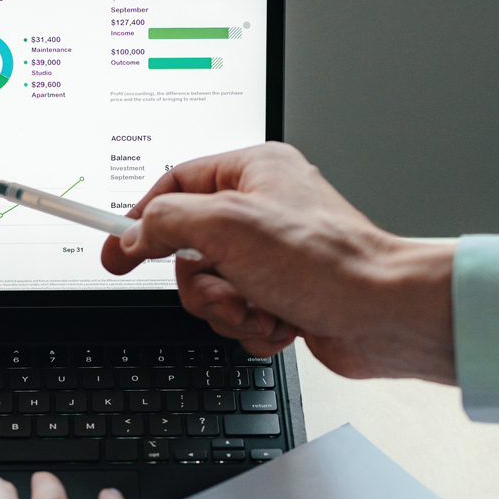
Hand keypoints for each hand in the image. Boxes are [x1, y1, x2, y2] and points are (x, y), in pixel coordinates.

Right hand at [101, 142, 457, 381]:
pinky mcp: (284, 294)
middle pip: (188, 249)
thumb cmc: (327, 261)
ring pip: (211, 289)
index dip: (141, 219)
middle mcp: (264, 210)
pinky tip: (283, 321)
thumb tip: (132, 235)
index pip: (174, 184)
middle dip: (204, 283)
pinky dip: (254, 326)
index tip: (116, 249)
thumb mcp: (226, 226)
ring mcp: (274, 257)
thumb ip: (165, 222)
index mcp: (254, 172)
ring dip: (229, 308)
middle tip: (228, 287)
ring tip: (262, 307)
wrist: (382, 315)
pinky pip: (238, 315)